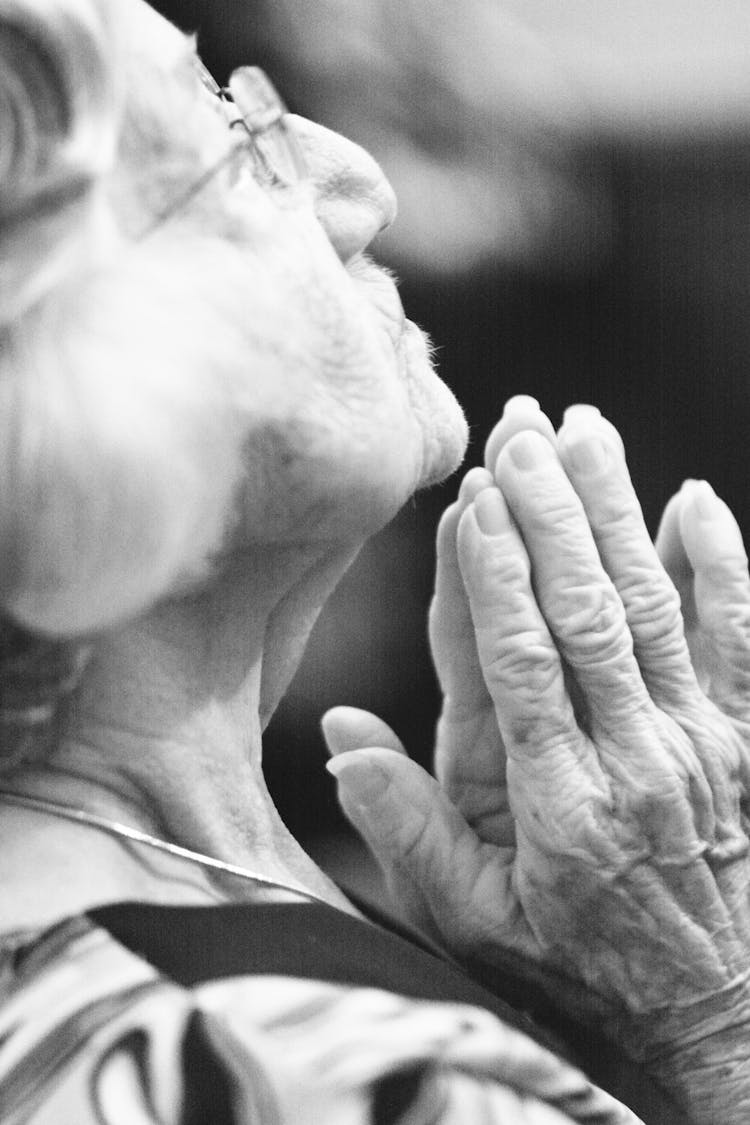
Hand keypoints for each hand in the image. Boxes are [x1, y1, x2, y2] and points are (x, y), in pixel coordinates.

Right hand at [325, 400, 749, 1115]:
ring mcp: (700, 746)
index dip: (497, 567)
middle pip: (588, 609)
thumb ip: (407, 831)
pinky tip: (695, 501)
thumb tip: (344, 742)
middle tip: (524, 426)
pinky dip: (722, 567)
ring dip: (620, 513)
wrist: (714, 1023)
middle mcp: (634, 758)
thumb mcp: (476, 927)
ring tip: (588, 432)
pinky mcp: (744, 744)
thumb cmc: (582, 973)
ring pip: (657, 605)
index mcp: (558, 801)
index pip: (521, 657)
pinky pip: (739, 641)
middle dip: (552, 510)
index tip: (478, 489)